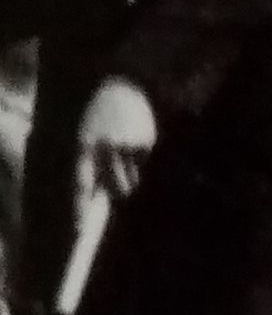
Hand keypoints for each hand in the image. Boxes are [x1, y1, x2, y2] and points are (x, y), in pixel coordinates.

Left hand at [74, 78, 154, 203]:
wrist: (120, 86)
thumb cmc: (97, 117)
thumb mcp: (85, 137)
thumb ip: (89, 165)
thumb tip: (94, 198)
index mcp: (84, 146)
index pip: (81, 182)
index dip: (80, 207)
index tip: (81, 228)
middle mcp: (105, 147)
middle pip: (118, 187)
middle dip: (120, 191)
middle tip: (119, 187)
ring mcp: (128, 144)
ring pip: (134, 179)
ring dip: (131, 175)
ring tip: (126, 154)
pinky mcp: (147, 140)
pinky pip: (146, 164)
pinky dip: (142, 160)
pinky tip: (136, 141)